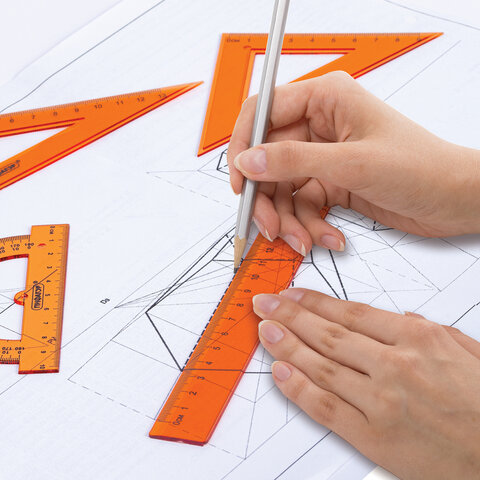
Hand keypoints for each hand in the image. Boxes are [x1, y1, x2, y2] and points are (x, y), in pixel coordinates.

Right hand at [227, 72, 479, 254]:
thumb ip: (294, 161)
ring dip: (289, 220)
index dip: (244, 146)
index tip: (240, 181)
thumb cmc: (422, 168)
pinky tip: (328, 238)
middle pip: (268, 160)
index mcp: (326, 100)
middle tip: (270, 227)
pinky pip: (302, 206)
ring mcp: (324, 157)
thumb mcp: (352, 163)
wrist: (455, 201)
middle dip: (268, 199)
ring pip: (282, 189)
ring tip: (304, 241)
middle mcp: (320, 126)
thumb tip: (248, 160)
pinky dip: (309, 227)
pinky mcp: (330, 184)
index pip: (263, 113)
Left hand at [252, 289, 479, 479]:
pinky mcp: (372, 437)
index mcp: (416, 339)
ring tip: (265, 329)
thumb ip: (429, 329)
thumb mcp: (466, 351)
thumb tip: (401, 316)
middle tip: (265, 303)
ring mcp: (380, 402)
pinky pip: (324, 407)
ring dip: (286, 345)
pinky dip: (297, 388)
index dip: (314, 302)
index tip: (292, 295)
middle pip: (328, 334)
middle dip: (290, 315)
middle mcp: (394, 366)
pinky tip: (279, 371)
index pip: (350, 313)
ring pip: (320, 366)